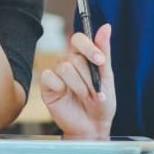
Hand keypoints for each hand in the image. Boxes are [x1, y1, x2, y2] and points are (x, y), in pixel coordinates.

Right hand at [40, 23, 115, 137]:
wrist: (93, 127)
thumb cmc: (101, 102)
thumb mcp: (107, 77)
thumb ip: (104, 52)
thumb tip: (106, 26)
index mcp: (83, 56)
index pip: (79, 39)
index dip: (89, 48)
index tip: (100, 61)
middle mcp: (68, 61)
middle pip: (75, 57)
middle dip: (89, 78)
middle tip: (94, 92)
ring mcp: (57, 73)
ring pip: (65, 67)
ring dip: (79, 86)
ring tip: (84, 97)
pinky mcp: (47, 85)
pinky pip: (49, 76)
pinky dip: (61, 87)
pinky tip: (66, 95)